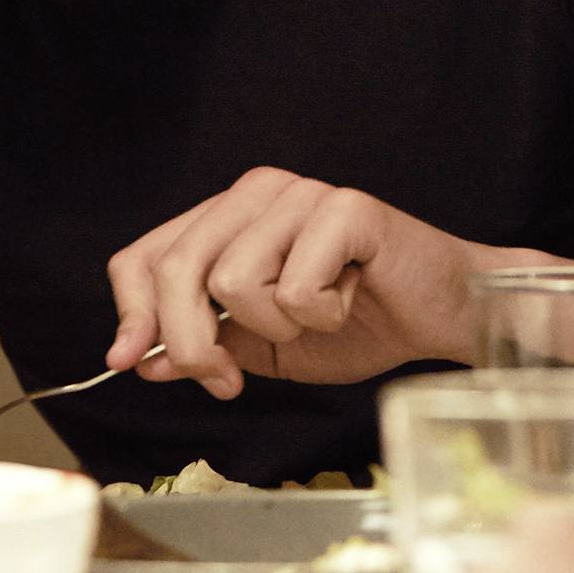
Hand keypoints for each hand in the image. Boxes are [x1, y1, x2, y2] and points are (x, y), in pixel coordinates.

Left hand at [105, 168, 530, 392]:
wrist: (442, 315)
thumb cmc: (362, 323)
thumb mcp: (265, 347)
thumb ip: (206, 346)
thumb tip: (140, 360)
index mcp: (230, 216)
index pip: (145, 255)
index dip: (132, 313)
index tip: (130, 361)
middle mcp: (258, 191)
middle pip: (178, 269)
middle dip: (192, 342)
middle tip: (226, 381)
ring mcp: (301, 194)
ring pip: (232, 281)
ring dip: (275, 326)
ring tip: (316, 316)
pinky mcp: (344, 209)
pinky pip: (293, 287)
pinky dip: (320, 316)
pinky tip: (350, 298)